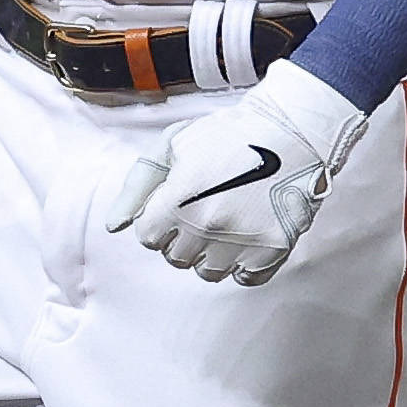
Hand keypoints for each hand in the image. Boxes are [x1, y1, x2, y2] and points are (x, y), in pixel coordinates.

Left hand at [97, 61, 375, 286]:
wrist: (294, 129)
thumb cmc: (229, 133)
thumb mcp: (173, 145)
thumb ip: (138, 187)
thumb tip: (113, 226)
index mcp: (177, 202)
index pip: (148, 237)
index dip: (159, 219)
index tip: (177, 203)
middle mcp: (207, 227)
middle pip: (176, 257)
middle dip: (183, 236)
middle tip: (204, 208)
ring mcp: (242, 242)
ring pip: (208, 272)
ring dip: (211, 253)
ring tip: (227, 221)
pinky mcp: (273, 250)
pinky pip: (245, 277)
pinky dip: (244, 263)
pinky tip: (249, 234)